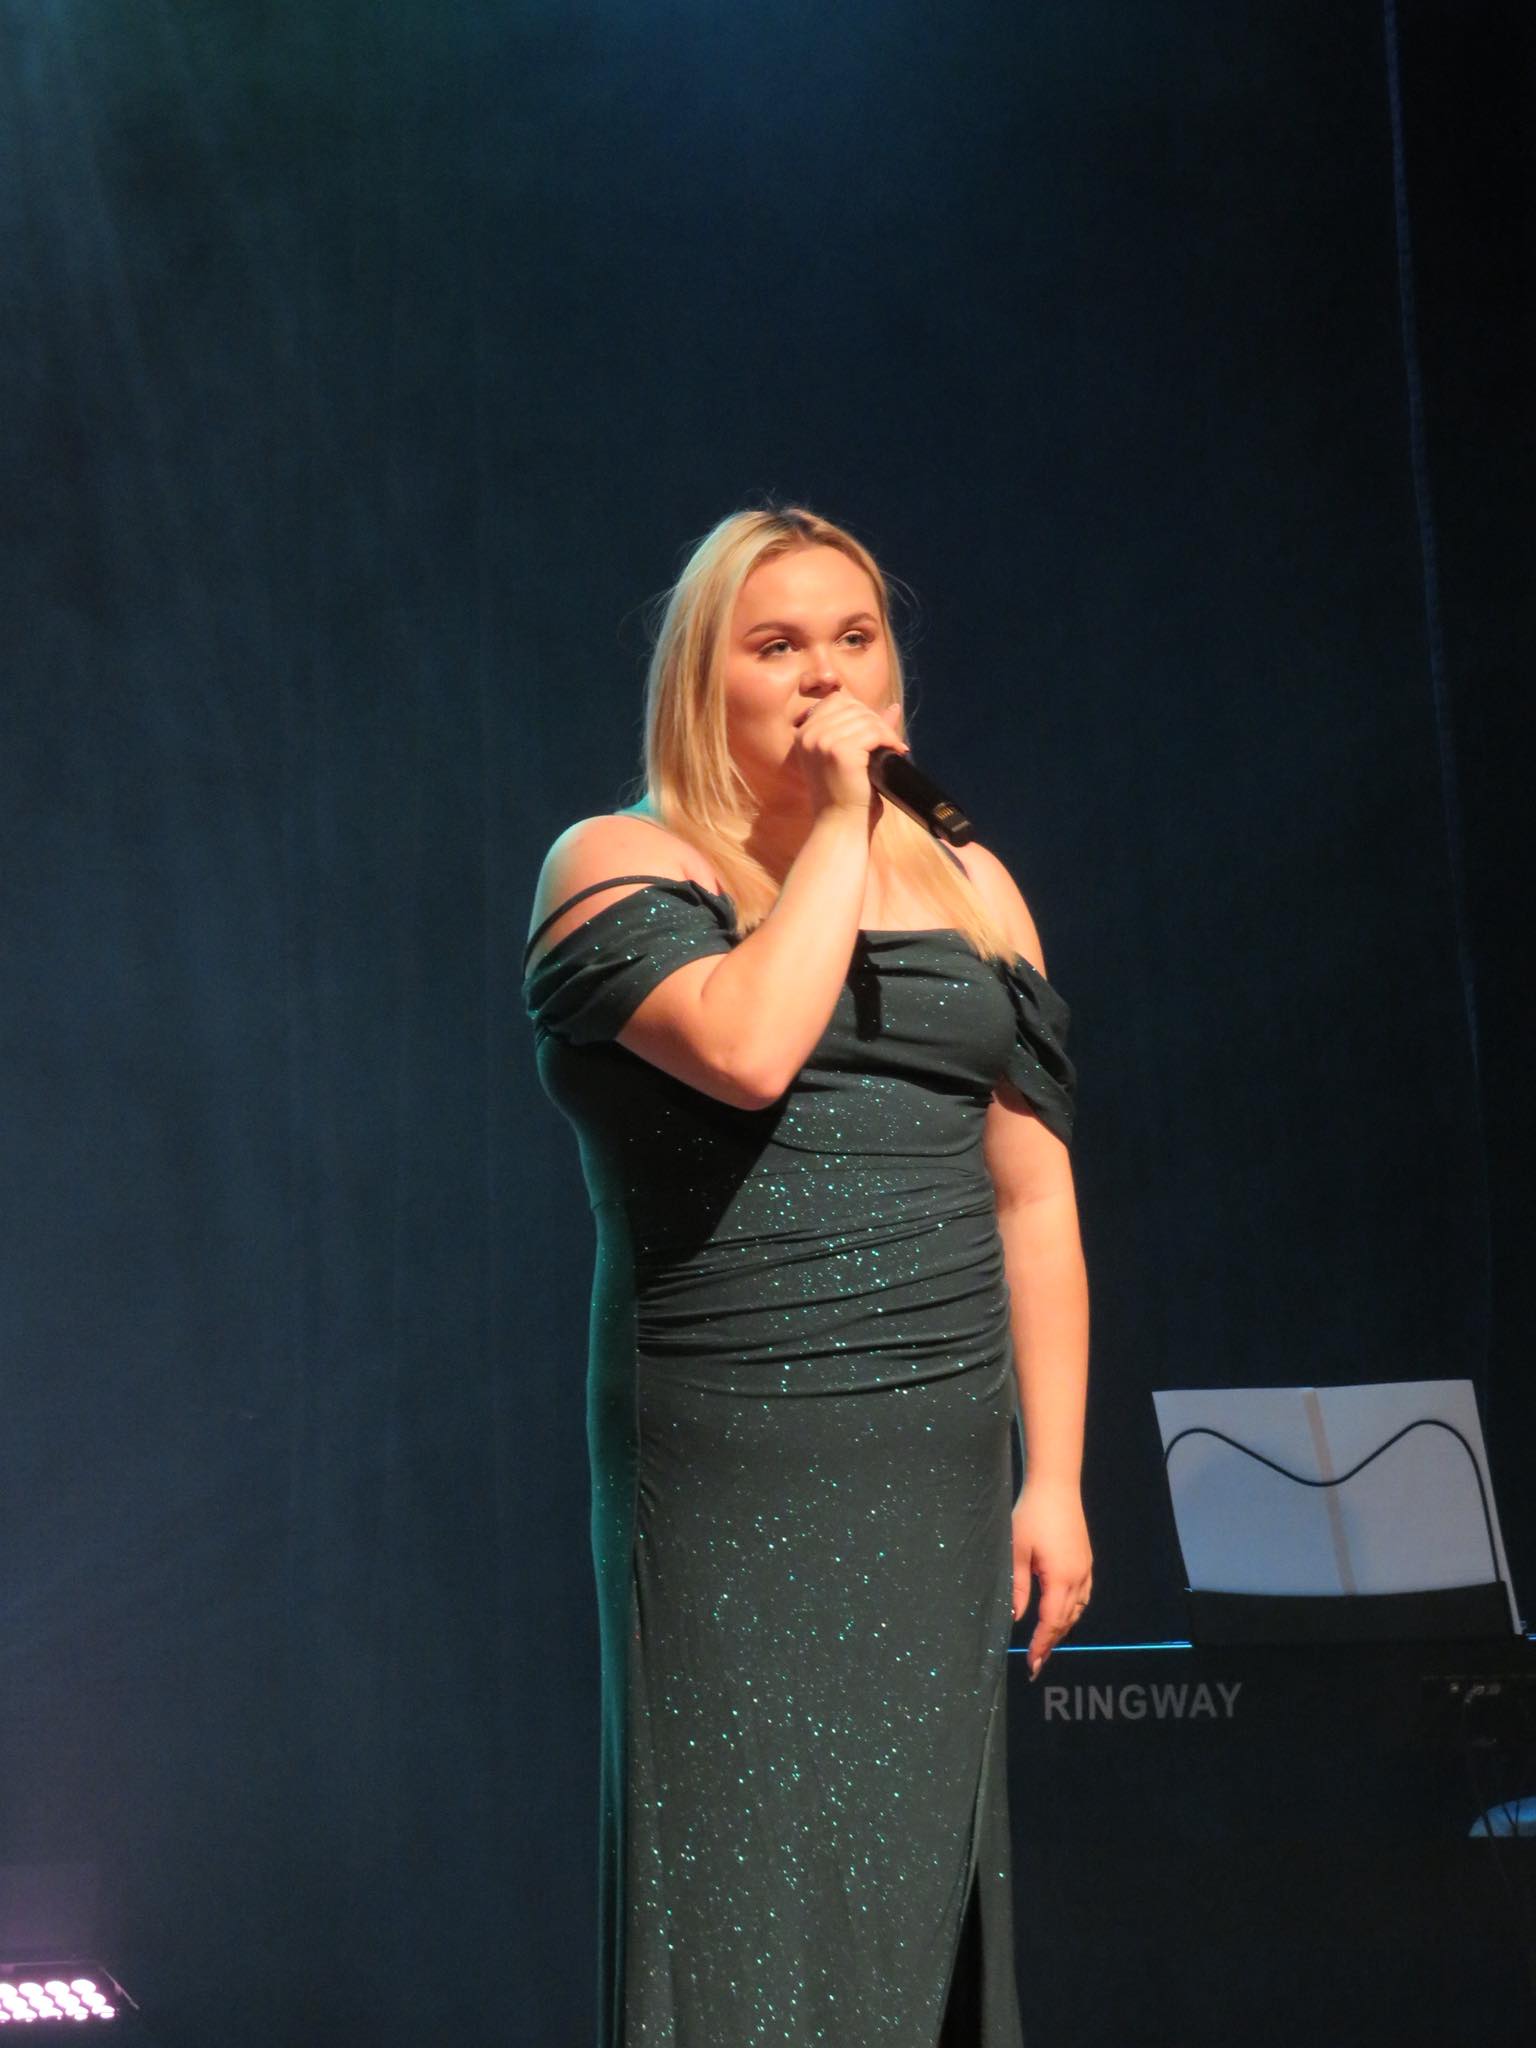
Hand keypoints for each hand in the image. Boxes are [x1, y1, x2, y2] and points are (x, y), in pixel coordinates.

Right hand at [791, 693, 908, 816]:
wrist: (841, 826)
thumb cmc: (846, 796)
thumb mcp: (852, 757)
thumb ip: (867, 730)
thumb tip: (893, 707)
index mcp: (804, 734)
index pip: (837, 701)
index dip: (861, 711)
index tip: (876, 732)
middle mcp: (809, 735)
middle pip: (852, 706)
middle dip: (876, 721)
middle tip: (890, 742)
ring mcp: (822, 741)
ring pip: (865, 718)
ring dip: (885, 732)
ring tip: (895, 748)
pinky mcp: (840, 751)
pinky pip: (873, 732)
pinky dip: (890, 740)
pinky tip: (896, 752)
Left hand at [1011, 1477, 1092, 1679]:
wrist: (1056, 1486)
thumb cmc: (1031, 1515)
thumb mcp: (1016, 1551)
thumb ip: (1017, 1587)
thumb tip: (1016, 1617)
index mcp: (1060, 1578)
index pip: (1051, 1622)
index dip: (1041, 1644)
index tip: (1032, 1664)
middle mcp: (1078, 1578)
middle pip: (1066, 1620)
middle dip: (1051, 1643)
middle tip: (1037, 1664)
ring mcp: (1085, 1569)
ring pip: (1078, 1610)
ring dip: (1062, 1629)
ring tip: (1047, 1645)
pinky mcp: (1085, 1560)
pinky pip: (1083, 1596)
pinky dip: (1072, 1612)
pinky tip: (1062, 1615)